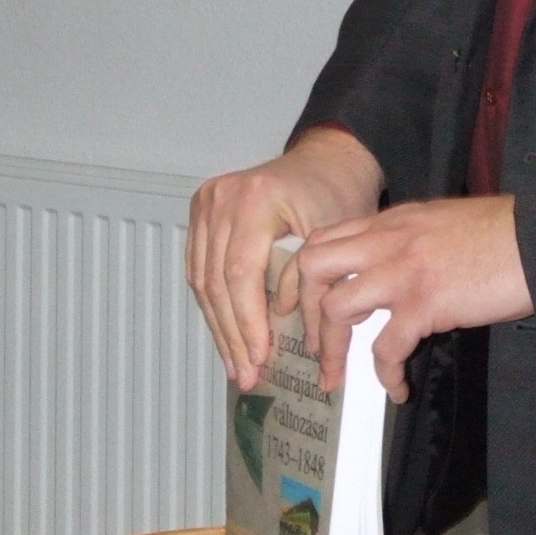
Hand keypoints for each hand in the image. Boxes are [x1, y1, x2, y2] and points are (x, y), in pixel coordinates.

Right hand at [186, 126, 384, 388]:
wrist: (326, 161)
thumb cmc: (337, 193)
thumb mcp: (334, 236)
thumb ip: (311, 281)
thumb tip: (292, 333)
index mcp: (256, 197)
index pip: (240, 272)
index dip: (248, 321)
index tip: (259, 357)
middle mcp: (222, 196)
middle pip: (216, 280)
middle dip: (232, 334)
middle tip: (245, 373)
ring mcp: (206, 202)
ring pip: (201, 280)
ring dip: (219, 327)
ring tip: (235, 365)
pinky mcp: (200, 212)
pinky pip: (198, 268)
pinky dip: (213, 305)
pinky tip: (226, 335)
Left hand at [294, 195, 532, 401]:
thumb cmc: (505, 232)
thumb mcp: (443, 222)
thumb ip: (411, 241)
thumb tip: (397, 272)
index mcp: (392, 221)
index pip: (324, 238)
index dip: (303, 276)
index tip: (303, 306)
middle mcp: (388, 240)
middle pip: (313, 268)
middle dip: (304, 311)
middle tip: (317, 346)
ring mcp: (404, 270)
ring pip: (336, 308)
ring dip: (334, 349)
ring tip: (344, 376)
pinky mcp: (427, 303)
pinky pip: (386, 348)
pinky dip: (386, 375)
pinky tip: (399, 388)